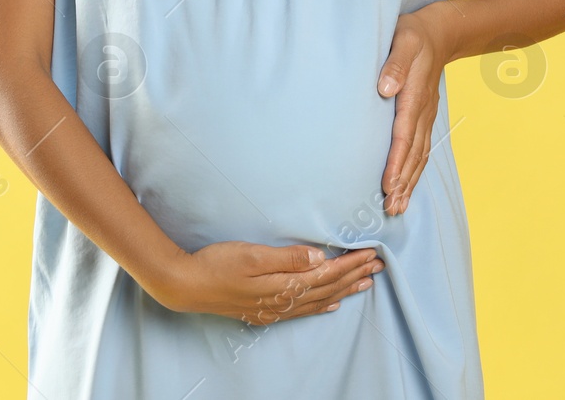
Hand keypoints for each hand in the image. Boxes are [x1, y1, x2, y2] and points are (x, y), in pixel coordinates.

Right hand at [146, 241, 383, 323]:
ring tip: (365, 283)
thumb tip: (319, 257)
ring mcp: (274, 309)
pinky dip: (321, 306)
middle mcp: (283, 301)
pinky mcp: (264, 311)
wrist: (185, 286)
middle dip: (355, 276)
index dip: (351, 264)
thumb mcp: (251, 253)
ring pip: (319, 300)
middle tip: (379, 266)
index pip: (327, 274)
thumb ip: (287, 257)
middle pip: (328, 288)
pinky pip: (303, 310)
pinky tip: (331, 304)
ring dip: (344, 290)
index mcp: (283, 284)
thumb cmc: (216, 264)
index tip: (371, 253)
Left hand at [377, 7, 450, 215]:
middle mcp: (423, 111)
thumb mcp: (403, 39)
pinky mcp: (426, 116)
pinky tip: (408, 183)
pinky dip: (415, 169)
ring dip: (410, 181)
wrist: (442, 31)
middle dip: (403, 182)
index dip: (395, 162)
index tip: (387, 185)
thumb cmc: (414, 34)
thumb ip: (395, 63)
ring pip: (420, 155)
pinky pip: (422, 147)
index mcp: (415, 95)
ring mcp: (427, 115)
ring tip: (399, 206)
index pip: (403, 135)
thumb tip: (385, 88)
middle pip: (413, 153)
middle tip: (391, 208)